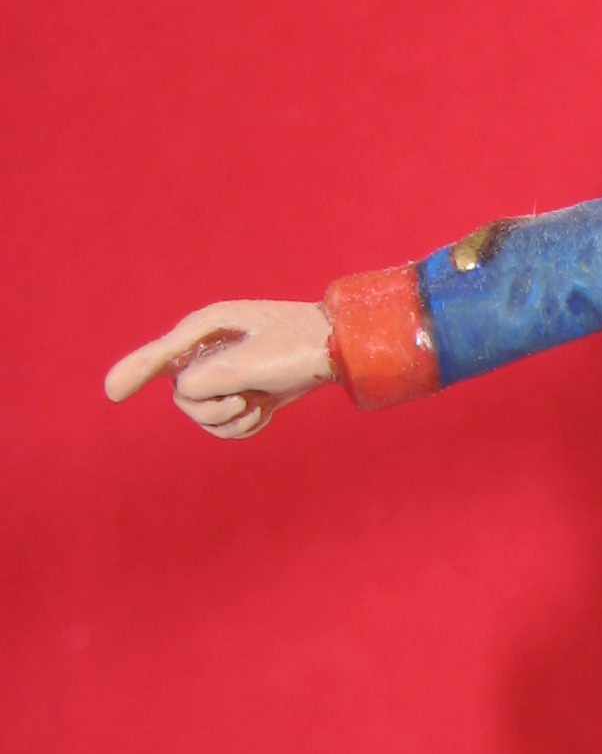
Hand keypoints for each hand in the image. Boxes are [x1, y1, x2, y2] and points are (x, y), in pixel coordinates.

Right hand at [104, 300, 335, 438]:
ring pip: (203, 414)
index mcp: (204, 328)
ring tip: (258, 406)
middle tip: (244, 401)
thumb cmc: (297, 347)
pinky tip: (265, 412)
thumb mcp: (252, 363)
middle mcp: (208, 350)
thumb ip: (210, 379)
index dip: (134, 371)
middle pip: (182, 397)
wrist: (337, 352)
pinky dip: (246, 425)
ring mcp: (224, 372)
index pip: (161, 357)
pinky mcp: (241, 391)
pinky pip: (226, 423)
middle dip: (212, 409)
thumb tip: (184, 394)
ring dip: (232, 420)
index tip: (111, 392)